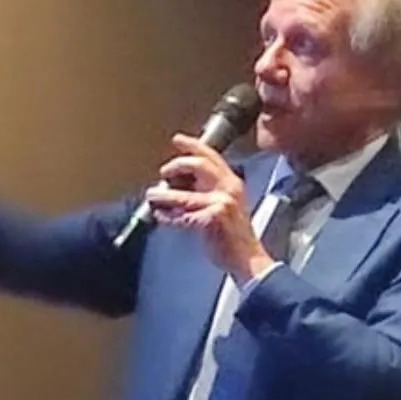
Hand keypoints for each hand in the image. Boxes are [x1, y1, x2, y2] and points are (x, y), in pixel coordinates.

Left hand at [146, 134, 273, 282]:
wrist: (248, 259)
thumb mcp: (228, 205)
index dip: (193, 145)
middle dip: (176, 166)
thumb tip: (180, 184)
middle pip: (198, 165)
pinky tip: (161, 216)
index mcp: (232, 184)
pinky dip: (167, 216)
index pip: (212, 156)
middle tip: (164, 172)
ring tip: (152, 195)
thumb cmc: (235, 236)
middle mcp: (228, 190)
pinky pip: (181, 215)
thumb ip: (210, 190)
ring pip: (183, 195)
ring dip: (163, 195)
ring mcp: (220, 204)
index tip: (177, 140)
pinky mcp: (209, 221)